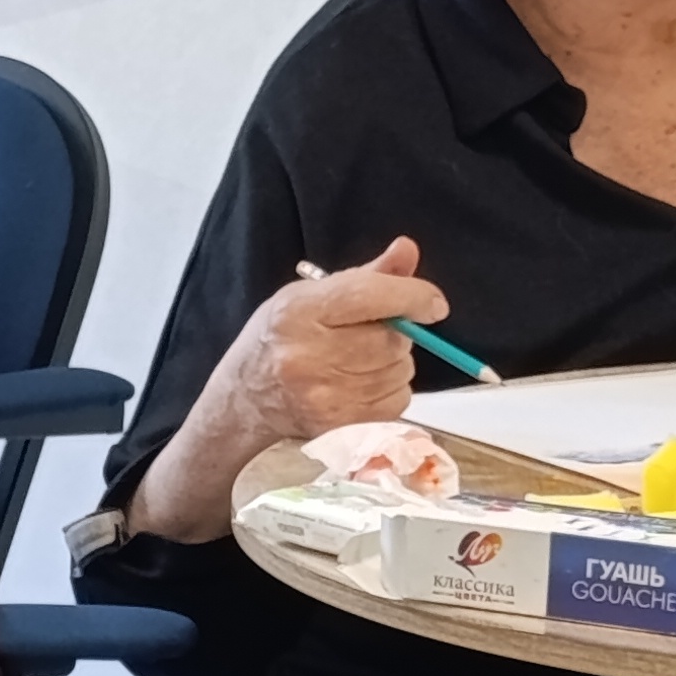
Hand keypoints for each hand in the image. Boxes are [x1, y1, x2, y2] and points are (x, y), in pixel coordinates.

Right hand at [208, 237, 437, 450]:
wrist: (243, 401)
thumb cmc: (278, 341)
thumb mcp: (309, 297)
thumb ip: (365, 276)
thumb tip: (407, 250)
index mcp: (297, 313)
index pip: (370, 296)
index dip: (412, 296)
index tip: (432, 304)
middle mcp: (306, 356)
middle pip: (391, 338)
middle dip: (396, 333)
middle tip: (369, 335)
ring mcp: (321, 396)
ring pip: (399, 370)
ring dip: (393, 363)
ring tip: (359, 362)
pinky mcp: (337, 426)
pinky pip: (397, 400)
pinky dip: (390, 390)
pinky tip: (361, 385)